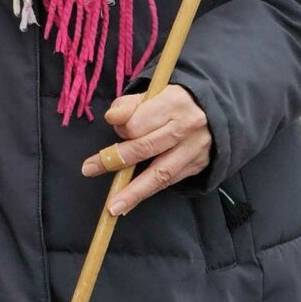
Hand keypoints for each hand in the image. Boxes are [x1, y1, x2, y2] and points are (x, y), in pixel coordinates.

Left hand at [84, 85, 213, 214]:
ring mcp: (195, 148)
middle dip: (115, 161)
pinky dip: (148, 192)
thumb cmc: (171, 103)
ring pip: (160, 173)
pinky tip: (129, 203)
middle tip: (89, 169)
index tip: (115, 128)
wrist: (211, 111)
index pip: (137, 123)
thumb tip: (111, 118)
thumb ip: (127, 106)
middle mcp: (187, 126)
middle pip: (146, 148)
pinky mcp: (198, 165)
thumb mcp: (151, 95)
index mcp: (173, 102)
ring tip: (113, 207)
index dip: (121, 129)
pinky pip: (169, 181)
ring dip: (134, 192)